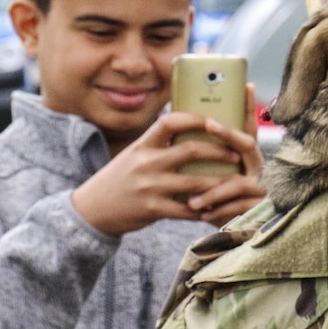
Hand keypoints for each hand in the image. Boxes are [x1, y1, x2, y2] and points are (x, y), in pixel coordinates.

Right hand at [72, 84, 266, 234]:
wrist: (91, 209)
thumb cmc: (120, 178)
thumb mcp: (134, 155)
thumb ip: (159, 145)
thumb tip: (192, 129)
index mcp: (142, 145)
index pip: (169, 122)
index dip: (194, 119)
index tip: (215, 120)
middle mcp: (145, 163)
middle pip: (190, 151)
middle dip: (218, 151)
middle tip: (236, 154)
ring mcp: (149, 187)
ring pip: (194, 182)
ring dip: (219, 181)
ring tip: (235, 180)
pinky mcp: (152, 209)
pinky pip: (186, 209)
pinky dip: (205, 208)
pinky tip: (218, 206)